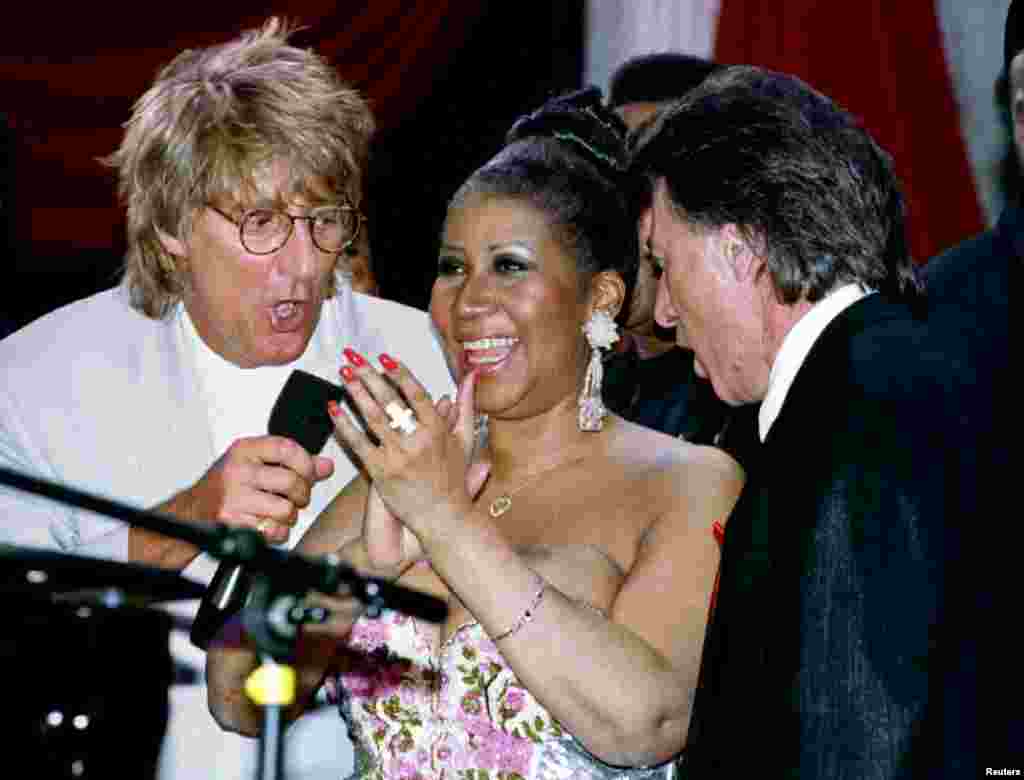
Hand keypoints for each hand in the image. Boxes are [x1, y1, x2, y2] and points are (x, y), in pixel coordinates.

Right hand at [180, 435, 333, 543]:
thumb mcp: (255, 465)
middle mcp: (237, 471)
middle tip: (296, 499)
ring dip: (288, 517)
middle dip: (302, 495)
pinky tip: (265, 526)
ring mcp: (233, 497)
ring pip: (286, 510)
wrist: (190, 513)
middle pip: (292, 482)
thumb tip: (326, 466)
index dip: (306, 463)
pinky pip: (274, 532)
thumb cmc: (225, 487)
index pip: (287, 448)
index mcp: (244, 450)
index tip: (309, 473)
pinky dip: (276, 533)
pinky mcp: (232, 523)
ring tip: (277, 513)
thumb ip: (293, 464)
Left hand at [360, 369, 489, 569]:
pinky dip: (345, 426)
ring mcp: (398, 458)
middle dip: (369, 376)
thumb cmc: (454, 479)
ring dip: (355, 393)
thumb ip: (466, 405)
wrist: (443, 518)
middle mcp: (418, 441)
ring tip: (343, 375)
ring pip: (372, 419)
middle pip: (390, 401)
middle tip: (353, 358)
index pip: (417, 394)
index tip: (384, 358)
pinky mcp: (381, 474)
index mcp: (439, 430)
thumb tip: (471, 374)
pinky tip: (333, 409)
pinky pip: (359, 444)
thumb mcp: (466, 440)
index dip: (400, 374)